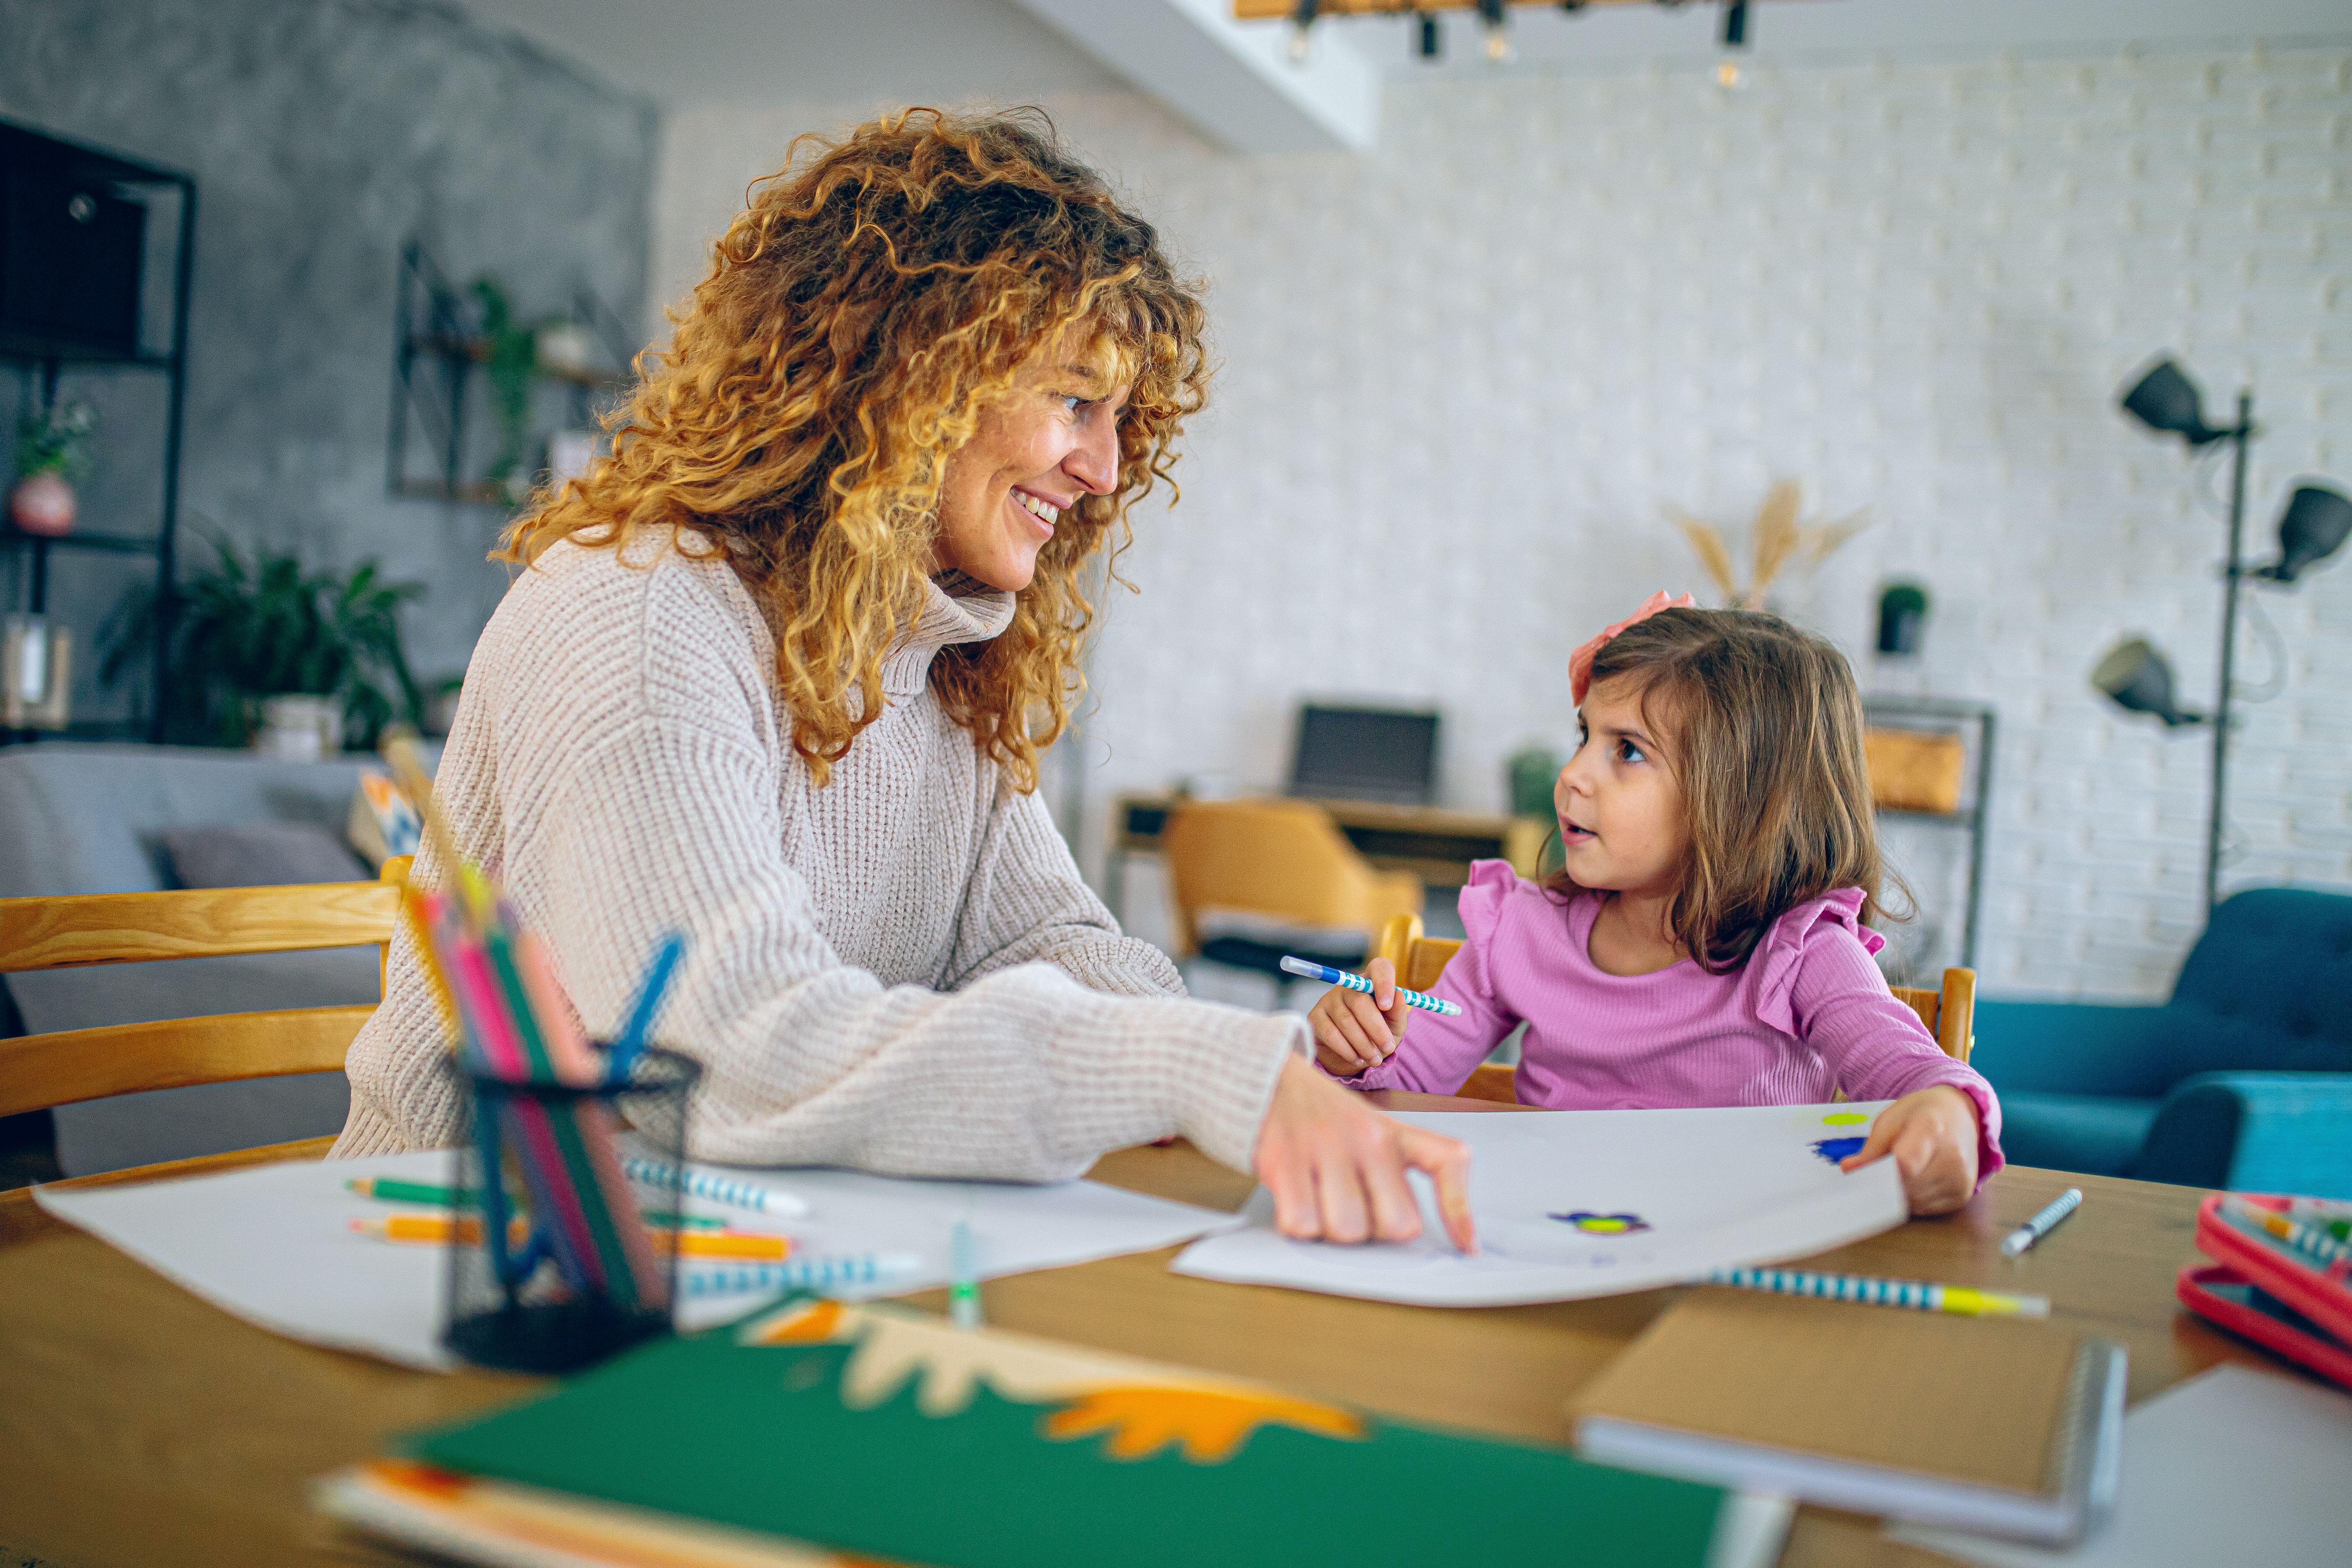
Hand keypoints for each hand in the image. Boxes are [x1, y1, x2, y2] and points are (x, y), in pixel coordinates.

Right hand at [1252, 1055, 1475, 1250]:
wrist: (1266, 1082)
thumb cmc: (1324, 1120)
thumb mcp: (1374, 1130)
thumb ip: (1398, 1173)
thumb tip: (1416, 1232)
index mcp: (1394, 1133)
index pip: (1448, 1162)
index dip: (1460, 1210)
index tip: (1467, 1248)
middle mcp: (1367, 1137)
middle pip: (1397, 1225)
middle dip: (1375, 1229)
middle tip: (1353, 1206)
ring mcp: (1326, 1147)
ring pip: (1349, 1231)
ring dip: (1332, 1229)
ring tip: (1320, 1199)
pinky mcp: (1284, 1161)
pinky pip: (1303, 1225)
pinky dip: (1297, 1224)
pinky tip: (1295, 1197)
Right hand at [1307, 957, 1409, 1075]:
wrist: (1354, 1053)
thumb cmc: (1377, 1034)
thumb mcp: (1394, 1026)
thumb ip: (1398, 1012)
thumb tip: (1399, 996)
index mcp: (1371, 981)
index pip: (1379, 968)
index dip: (1383, 983)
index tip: (1387, 1005)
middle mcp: (1347, 986)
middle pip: (1360, 1001)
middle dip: (1377, 1029)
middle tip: (1388, 1048)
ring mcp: (1328, 1000)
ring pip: (1346, 1022)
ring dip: (1364, 1045)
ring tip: (1375, 1058)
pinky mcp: (1315, 1017)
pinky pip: (1331, 1034)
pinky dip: (1347, 1050)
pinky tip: (1357, 1058)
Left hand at [1841, 1085, 1981, 1215]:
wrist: (1960, 1115)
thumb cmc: (1921, 1114)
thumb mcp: (1891, 1120)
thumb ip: (1871, 1148)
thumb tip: (1848, 1169)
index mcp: (1932, 1128)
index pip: (1904, 1163)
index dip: (1881, 1173)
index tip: (1864, 1174)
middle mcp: (1953, 1156)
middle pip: (1907, 1186)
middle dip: (1884, 1185)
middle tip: (1875, 1175)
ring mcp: (1961, 1178)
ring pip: (1915, 1201)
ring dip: (1898, 1195)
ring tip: (1897, 1174)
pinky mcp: (1963, 1195)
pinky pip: (1927, 1209)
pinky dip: (1913, 1200)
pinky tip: (1913, 1181)